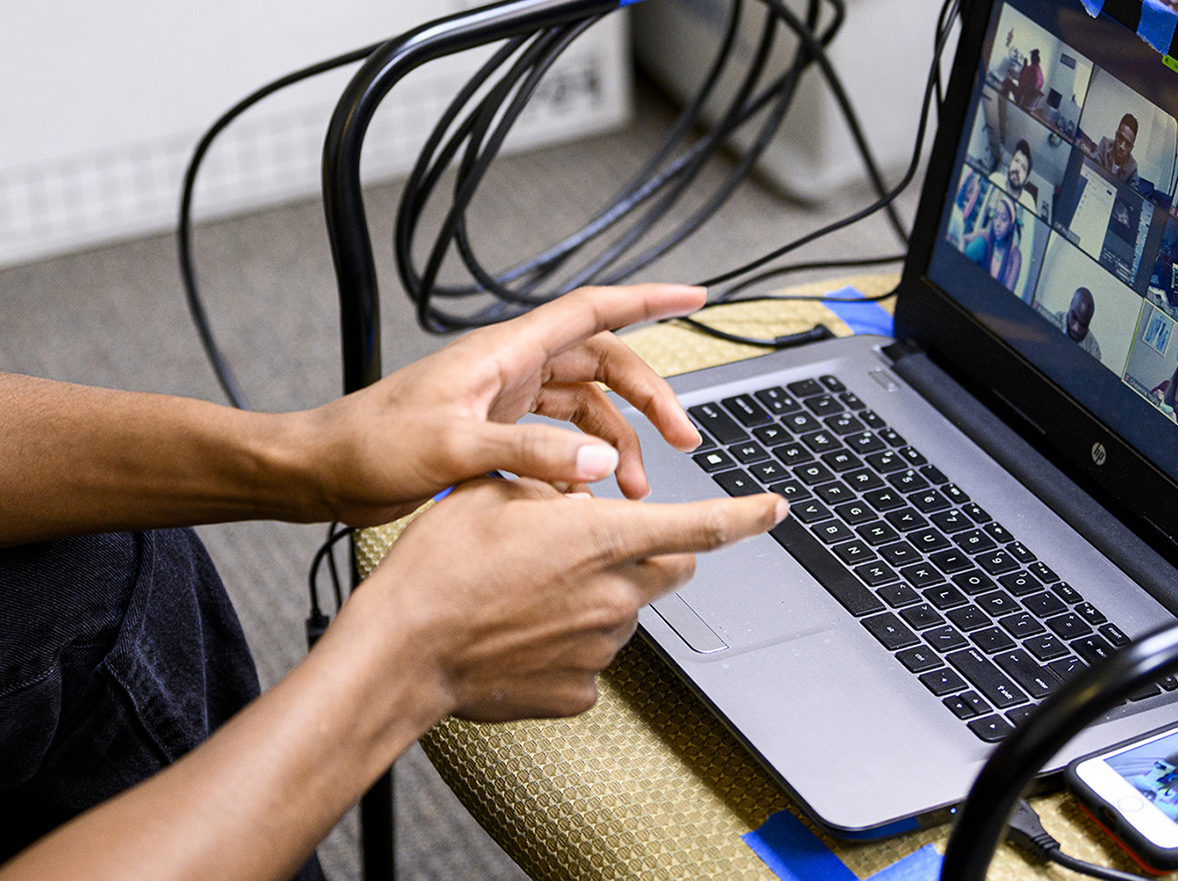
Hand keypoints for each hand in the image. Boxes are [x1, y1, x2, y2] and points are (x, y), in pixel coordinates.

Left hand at [301, 285, 706, 525]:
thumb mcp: (453, 449)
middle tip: (681, 440)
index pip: (590, 311)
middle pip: (601, 367)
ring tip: (632, 489)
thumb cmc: (369, 445)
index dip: (646, 300)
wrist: (322, 473)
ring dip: (616, 443)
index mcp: (503, 354)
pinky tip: (584, 499)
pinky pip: (558, 442)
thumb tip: (597, 459)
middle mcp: (508, 371)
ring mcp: (502, 403)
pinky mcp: (493, 436)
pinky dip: (581, 466)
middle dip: (647, 399)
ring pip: (584, 410)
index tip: (692, 295)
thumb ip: (529, 452)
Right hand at [348, 477, 787, 720]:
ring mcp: (599, 649)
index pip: (699, 526)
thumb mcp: (491, 490)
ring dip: (599, 599)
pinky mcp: (577, 692)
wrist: (403, 651)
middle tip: (601, 546)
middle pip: (668, 571)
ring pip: (624, 615)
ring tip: (529, 593)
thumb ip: (548, 484)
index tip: (774, 508)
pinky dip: (569, 645)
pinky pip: (590, 662)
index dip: (746, 515)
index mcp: (600, 538)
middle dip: (655, 554)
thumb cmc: (438, 569)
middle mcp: (611, 595)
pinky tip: (523, 635)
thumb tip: (573, 489)